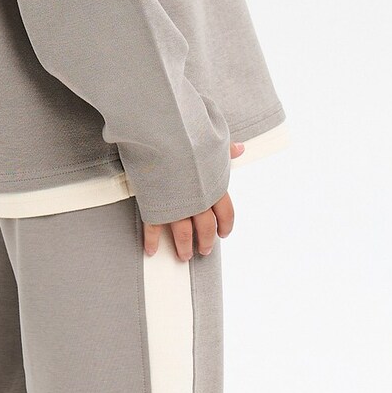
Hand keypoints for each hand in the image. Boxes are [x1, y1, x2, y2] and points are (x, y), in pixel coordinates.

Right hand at [141, 142, 243, 259]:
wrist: (163, 137)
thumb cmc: (188, 137)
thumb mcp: (211, 142)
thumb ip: (224, 151)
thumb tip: (239, 149)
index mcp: (214, 187)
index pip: (226, 213)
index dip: (225, 225)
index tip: (223, 234)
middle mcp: (198, 201)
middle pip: (206, 228)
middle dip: (206, 241)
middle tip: (204, 250)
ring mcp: (176, 206)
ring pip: (184, 234)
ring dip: (184, 247)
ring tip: (184, 256)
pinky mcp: (154, 207)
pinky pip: (154, 229)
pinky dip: (152, 241)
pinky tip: (152, 250)